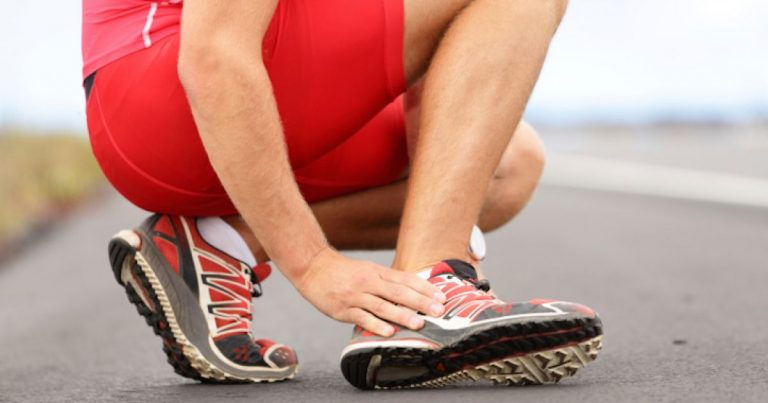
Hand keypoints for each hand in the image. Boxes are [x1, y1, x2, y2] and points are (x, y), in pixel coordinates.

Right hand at [294, 247, 445, 336]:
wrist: (313, 267)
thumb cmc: (344, 272)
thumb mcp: (368, 270)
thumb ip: (388, 281)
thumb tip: (414, 293)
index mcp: (377, 272)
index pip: (405, 279)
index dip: (425, 288)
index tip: (442, 297)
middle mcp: (369, 283)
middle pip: (399, 292)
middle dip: (421, 302)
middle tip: (439, 311)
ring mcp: (355, 296)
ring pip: (383, 306)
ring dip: (402, 315)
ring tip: (419, 323)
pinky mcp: (342, 310)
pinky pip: (362, 318)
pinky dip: (376, 326)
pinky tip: (389, 333)